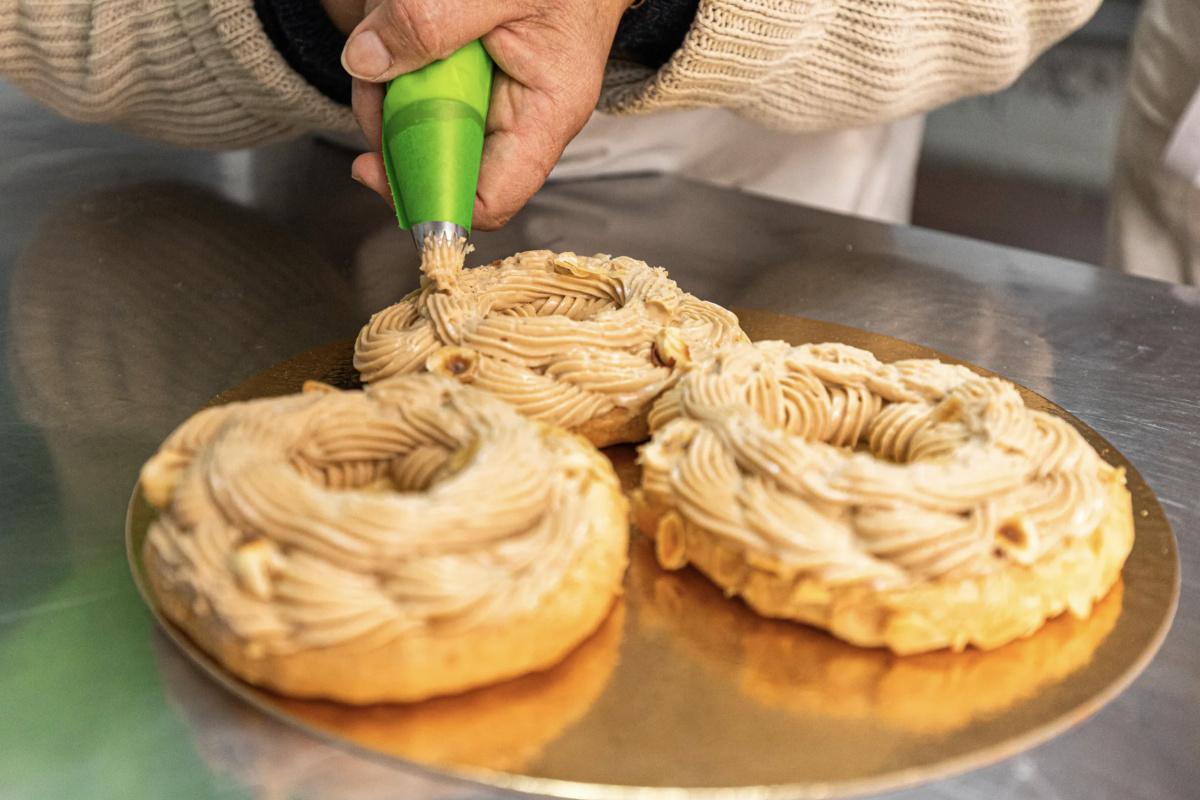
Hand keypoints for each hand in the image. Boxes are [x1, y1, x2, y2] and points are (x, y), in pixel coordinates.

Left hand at [330, 0, 631, 229]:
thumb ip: (432, 20)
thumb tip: (366, 61)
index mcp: (544, 116)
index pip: (488, 199)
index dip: (428, 197)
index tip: (372, 169)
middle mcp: (516, 120)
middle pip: (438, 160)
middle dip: (391, 119)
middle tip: (372, 70)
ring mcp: (489, 101)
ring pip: (417, 120)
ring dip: (386, 79)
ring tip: (393, 20)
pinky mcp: (468, 80)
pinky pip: (417, 85)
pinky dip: (396, 55)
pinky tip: (403, 19)